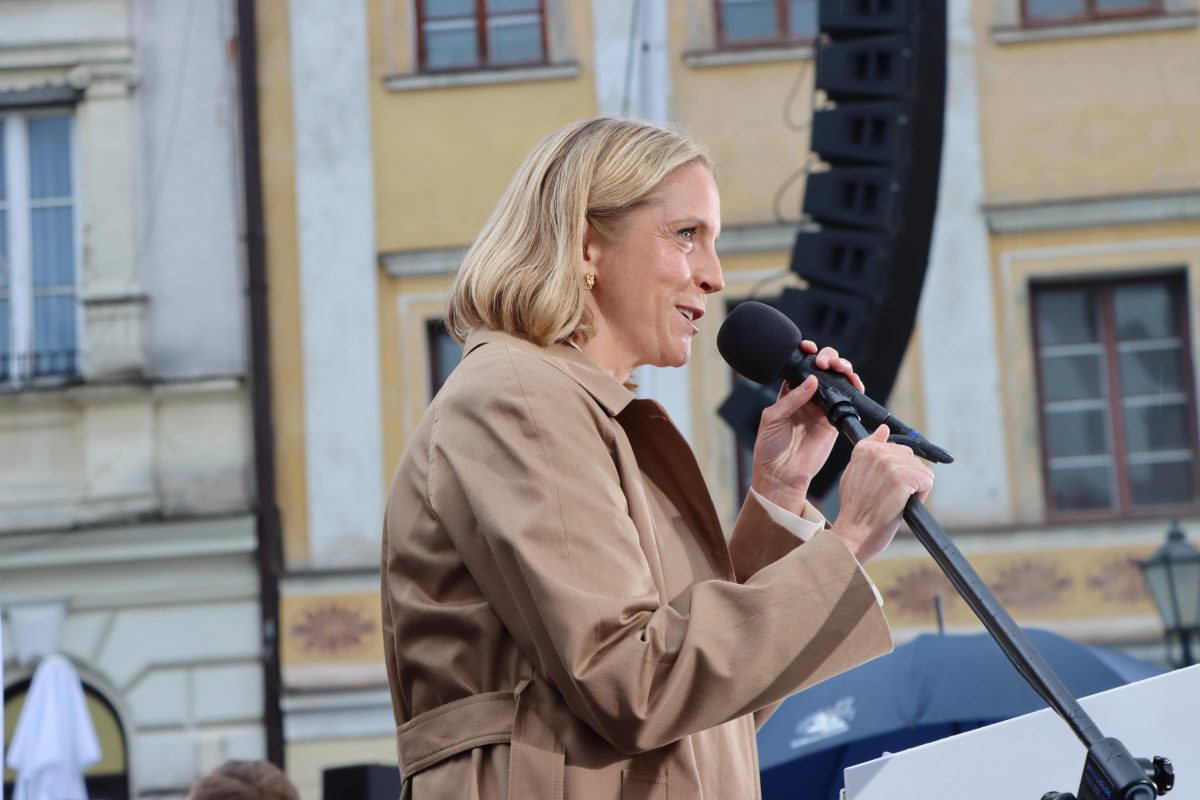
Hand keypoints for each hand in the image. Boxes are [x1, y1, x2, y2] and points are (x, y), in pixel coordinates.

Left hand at [751, 343, 862, 514]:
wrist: (780, 475)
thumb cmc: (769, 447)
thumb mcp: (773, 418)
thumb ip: (792, 398)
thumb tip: (812, 380)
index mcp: (789, 393)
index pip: (801, 367)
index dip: (807, 354)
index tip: (809, 348)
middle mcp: (807, 398)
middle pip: (823, 370)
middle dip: (828, 359)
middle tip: (825, 361)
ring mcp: (822, 409)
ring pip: (837, 382)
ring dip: (842, 369)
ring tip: (840, 367)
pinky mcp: (833, 422)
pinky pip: (847, 402)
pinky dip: (853, 389)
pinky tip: (852, 382)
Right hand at [834, 425, 934, 562]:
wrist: (855, 532)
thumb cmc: (856, 509)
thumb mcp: (855, 472)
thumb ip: (870, 448)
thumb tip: (883, 429)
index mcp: (864, 448)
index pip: (896, 449)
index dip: (895, 470)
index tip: (885, 485)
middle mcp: (878, 451)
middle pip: (911, 459)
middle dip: (907, 478)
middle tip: (889, 496)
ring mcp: (892, 464)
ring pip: (922, 471)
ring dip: (914, 489)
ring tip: (894, 501)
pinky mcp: (905, 478)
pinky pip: (928, 481)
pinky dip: (921, 497)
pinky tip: (902, 505)